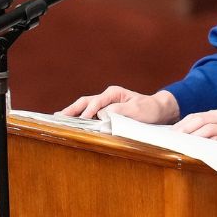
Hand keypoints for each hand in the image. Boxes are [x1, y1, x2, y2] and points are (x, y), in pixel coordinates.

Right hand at [61, 87, 179, 123]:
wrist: (158, 111)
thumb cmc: (148, 109)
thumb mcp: (137, 109)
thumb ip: (120, 110)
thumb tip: (103, 114)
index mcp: (113, 93)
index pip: (97, 102)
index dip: (89, 111)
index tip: (83, 120)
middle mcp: (107, 97)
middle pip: (85, 102)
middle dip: (72, 109)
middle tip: (58, 117)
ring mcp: (105, 104)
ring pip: (85, 106)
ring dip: (73, 112)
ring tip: (59, 119)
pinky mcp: (106, 112)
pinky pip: (90, 113)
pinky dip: (80, 117)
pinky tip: (71, 123)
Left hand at [172, 110, 216, 152]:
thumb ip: (208, 126)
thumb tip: (184, 134)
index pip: (195, 116)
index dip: (181, 124)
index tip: (170, 133)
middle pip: (199, 120)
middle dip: (183, 129)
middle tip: (172, 139)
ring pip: (207, 130)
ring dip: (193, 137)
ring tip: (182, 144)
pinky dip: (207, 144)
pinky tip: (198, 149)